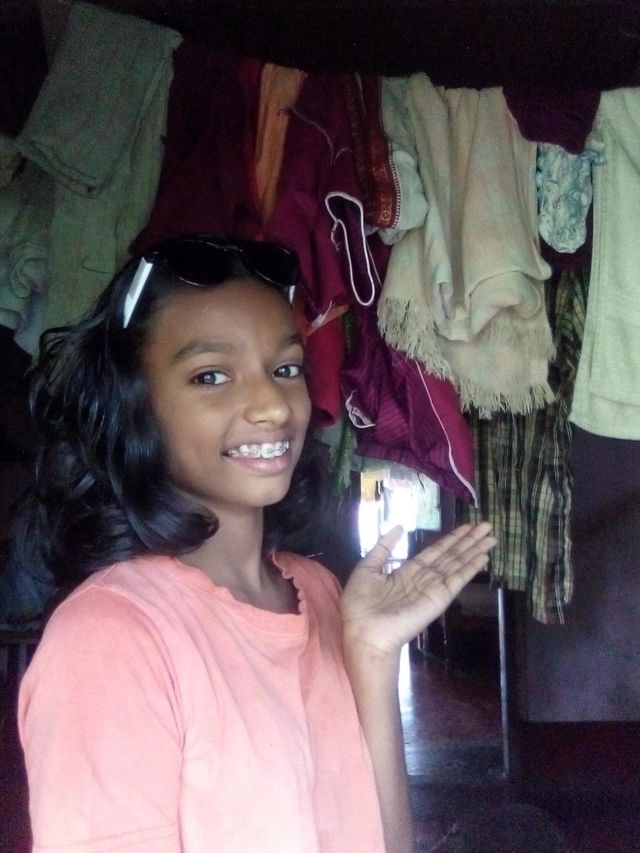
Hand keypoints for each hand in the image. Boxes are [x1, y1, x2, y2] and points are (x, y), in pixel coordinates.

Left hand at [340, 523, 495, 656]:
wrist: (362, 631)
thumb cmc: (360, 603)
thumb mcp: (367, 567)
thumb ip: (383, 547)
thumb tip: (398, 527)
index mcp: (407, 573)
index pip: (434, 552)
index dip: (450, 539)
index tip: (466, 527)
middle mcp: (424, 579)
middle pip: (451, 556)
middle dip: (468, 541)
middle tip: (487, 526)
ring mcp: (433, 589)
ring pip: (457, 564)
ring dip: (475, 550)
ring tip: (491, 537)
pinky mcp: (438, 599)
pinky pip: (457, 580)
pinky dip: (471, 568)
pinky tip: (483, 557)